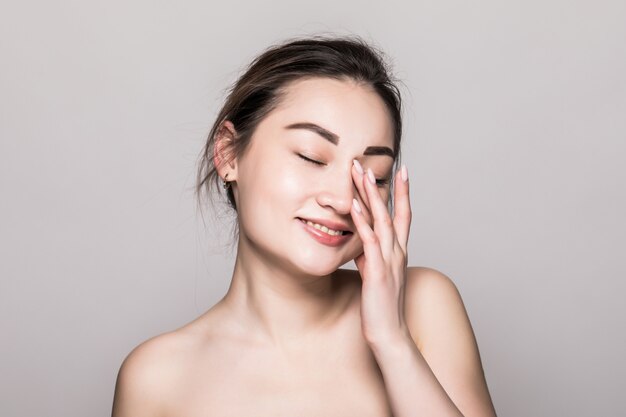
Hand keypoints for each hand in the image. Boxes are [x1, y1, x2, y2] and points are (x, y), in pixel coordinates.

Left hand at [349, 160, 411, 347]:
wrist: (389, 334)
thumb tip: (360, 245)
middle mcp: (397, 252)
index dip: (402, 192)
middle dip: (382, 185)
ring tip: (360, 173)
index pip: (403, 215)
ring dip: (370, 195)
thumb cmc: (382, 307)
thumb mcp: (376, 275)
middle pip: (393, 211)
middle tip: (372, 162)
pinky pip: (369, 241)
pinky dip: (361, 221)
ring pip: (381, 220)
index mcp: (399, 252)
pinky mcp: (377, 271)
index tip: (400, 170)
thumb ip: (371, 257)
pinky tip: (352, 205)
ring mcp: (389, 260)